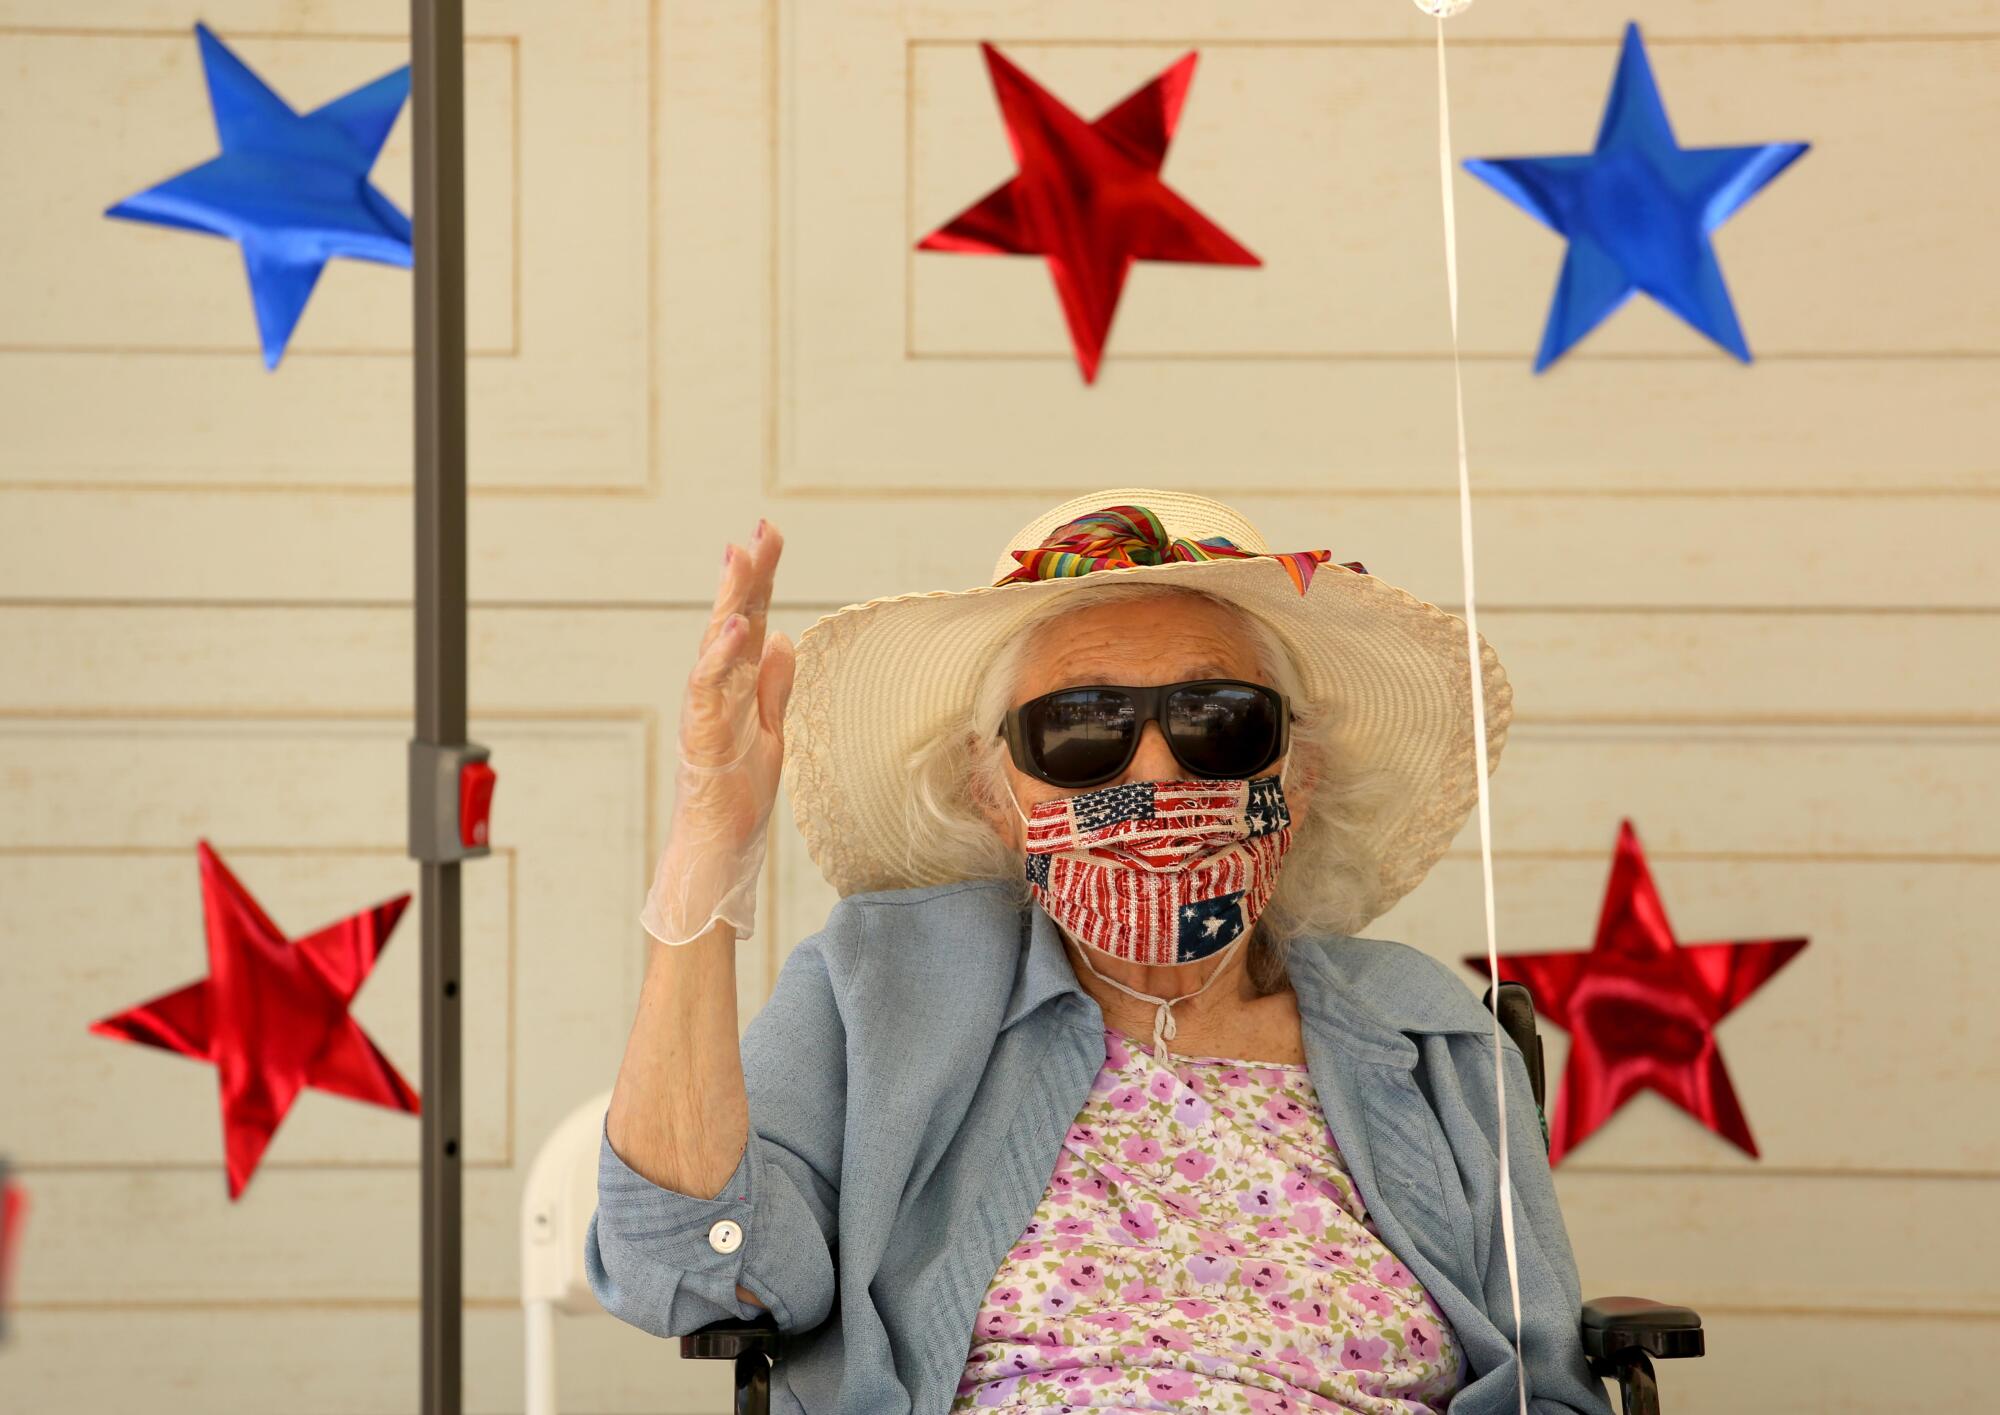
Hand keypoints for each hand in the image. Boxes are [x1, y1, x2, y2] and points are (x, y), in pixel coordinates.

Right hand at [639, 519, 794, 945]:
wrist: (717, 850)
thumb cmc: (738, 796)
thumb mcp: (772, 730)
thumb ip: (774, 686)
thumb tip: (786, 639)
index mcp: (737, 685)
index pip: (750, 620)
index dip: (759, 578)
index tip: (769, 533)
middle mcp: (717, 690)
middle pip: (733, 621)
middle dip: (747, 574)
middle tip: (761, 528)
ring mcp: (707, 711)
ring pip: (717, 646)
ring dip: (730, 602)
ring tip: (743, 559)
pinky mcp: (704, 736)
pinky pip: (710, 691)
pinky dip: (721, 658)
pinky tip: (736, 629)